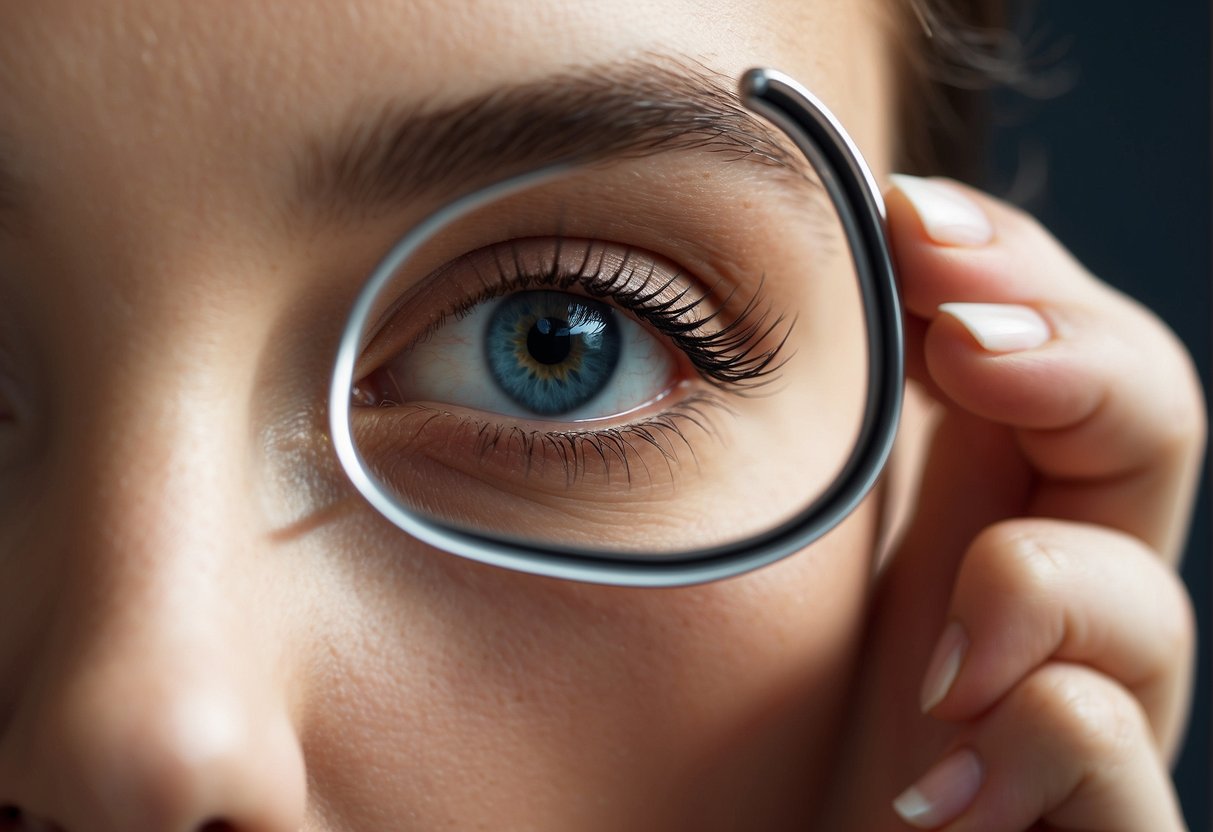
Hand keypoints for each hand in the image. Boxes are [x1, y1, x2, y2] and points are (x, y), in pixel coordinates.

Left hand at [817, 176, 1204, 830]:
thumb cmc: (756, 756)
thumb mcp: (773, 575)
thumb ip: (775, 459)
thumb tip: (675, 309)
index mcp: (970, 519)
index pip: (1041, 347)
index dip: (1003, 264)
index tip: (901, 213)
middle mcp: (1051, 608)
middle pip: (1147, 419)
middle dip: (1070, 350)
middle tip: (965, 341)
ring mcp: (1090, 724)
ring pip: (1146, 600)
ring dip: (1031, 596)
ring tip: (937, 674)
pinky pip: (1110, 753)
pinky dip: (1038, 749)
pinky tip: (944, 790)